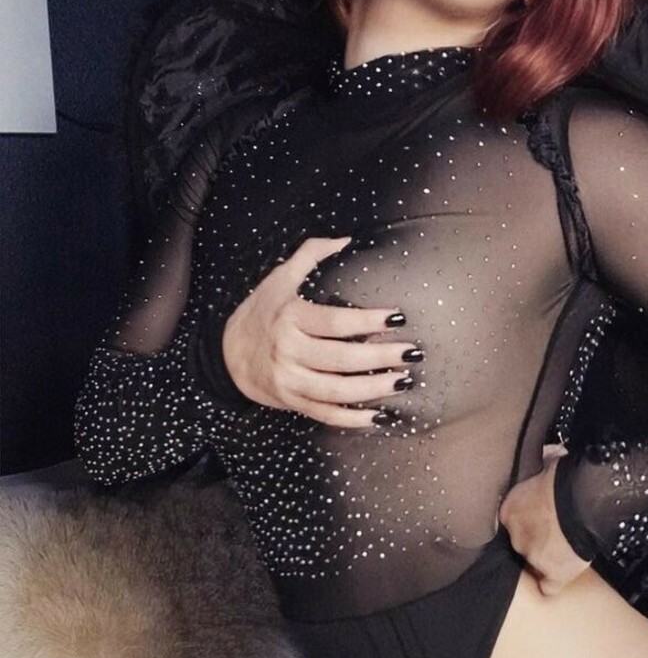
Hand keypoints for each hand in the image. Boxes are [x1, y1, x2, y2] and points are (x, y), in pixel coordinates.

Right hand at [222, 236, 419, 427]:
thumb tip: (346, 238)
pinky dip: (352, 419)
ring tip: (403, 381)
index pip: (335, 321)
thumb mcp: (280, 278)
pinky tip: (379, 415)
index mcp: (290, 317)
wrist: (226, 352)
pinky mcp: (291, 401)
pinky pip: (324, 415)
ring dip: (373, 389)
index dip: (368, 321)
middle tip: (411, 352)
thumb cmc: (262, 311)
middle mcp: (288, 350)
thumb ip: (311, 254)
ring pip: (336, 391)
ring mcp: (289, 380)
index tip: (397, 318)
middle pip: (341, 359)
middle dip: (380, 357)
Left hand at [498, 444, 592, 595]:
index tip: (536, 512)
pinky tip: (558, 575)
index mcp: (509, 508)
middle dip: (535, 533)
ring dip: (547, 553)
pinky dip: (552, 582)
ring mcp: (533, 556)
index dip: (525, 515)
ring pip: (535, 560)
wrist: (584, 497)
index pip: (510, 519)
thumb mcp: (547, 459)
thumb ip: (541, 463)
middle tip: (554, 524)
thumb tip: (547, 453)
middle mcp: (515, 534)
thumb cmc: (567, 474)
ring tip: (565, 543)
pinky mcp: (553, 573)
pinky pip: (548, 586)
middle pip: (520, 540)